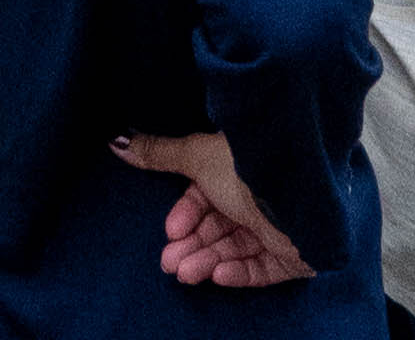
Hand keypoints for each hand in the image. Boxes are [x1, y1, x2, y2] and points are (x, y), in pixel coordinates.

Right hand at [111, 131, 311, 288]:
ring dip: (207, 261)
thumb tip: (116, 140)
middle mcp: (256, 197)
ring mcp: (274, 227)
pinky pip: (259, 268)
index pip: (206, 197)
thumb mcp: (196, 156)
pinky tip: (218, 275)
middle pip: (217, 227)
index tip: (170, 230)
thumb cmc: (245, 169)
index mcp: (237, 170)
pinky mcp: (289, 256)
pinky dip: (237, 273)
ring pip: (234, 249)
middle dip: (191, 245)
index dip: (186, 215)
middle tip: (170, 263)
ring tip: (186, 273)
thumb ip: (159, 154)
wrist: (298, 195)